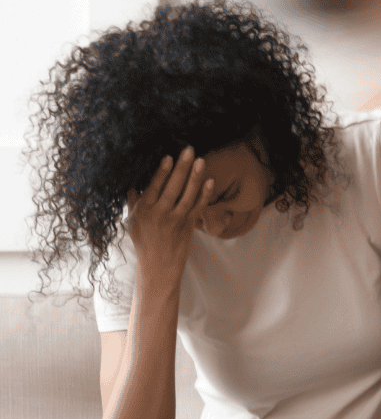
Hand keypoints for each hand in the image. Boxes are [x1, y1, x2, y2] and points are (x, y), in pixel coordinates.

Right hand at [125, 147, 213, 290]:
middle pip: (172, 187)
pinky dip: (205, 195)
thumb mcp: (132, 224)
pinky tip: (210, 181)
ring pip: (187, 195)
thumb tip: (132, 186)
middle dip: (181, 167)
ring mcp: (175, 220)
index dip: (162, 171)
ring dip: (195, 177)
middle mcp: (160, 214)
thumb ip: (133, 204)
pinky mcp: (188, 226)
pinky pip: (198, 208)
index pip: (154, 186)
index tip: (169, 157)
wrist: (158, 268)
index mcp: (144, 210)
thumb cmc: (145, 244)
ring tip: (200, 160)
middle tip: (188, 150)